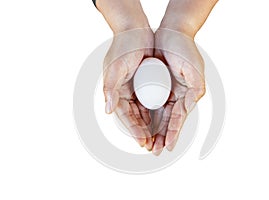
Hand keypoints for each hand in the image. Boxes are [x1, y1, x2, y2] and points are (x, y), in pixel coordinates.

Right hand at [103, 28, 153, 149]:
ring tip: (157, 139)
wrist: (135, 30)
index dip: (134, 130)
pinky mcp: (146, 83)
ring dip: (149, 126)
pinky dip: (154, 112)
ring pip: (143, 112)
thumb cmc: (123, 47)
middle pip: (134, 118)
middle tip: (152, 146)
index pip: (125, 116)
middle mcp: (125, 92)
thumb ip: (110, 88)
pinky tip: (161, 121)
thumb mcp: (115, 67)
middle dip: (142, 132)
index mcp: (116, 91)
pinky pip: (150, 102)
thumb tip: (107, 110)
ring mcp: (136, 88)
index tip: (143, 142)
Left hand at [151, 28, 205, 154]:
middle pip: (169, 121)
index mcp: (187, 95)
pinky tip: (142, 125)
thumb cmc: (184, 48)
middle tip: (155, 151)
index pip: (179, 118)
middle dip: (163, 137)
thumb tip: (191, 105)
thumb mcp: (194, 68)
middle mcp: (177, 96)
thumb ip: (197, 88)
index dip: (173, 133)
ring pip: (159, 116)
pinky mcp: (155, 86)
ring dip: (154, 130)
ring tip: (148, 144)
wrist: (171, 32)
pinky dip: (147, 116)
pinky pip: (150, 104)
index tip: (168, 146)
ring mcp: (166, 91)